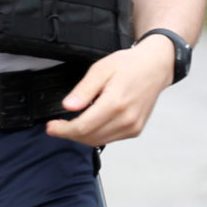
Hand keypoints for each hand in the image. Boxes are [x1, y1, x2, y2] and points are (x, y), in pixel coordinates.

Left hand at [45, 43, 175, 146]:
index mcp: (115, 102)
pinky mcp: (135, 130)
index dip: (63, 130)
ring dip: (82, 136)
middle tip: (57, 126)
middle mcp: (126, 119)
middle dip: (69, 134)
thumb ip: (84, 89)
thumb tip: (68, 106)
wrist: (155, 67)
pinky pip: (109, 139)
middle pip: (89, 137)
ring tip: (72, 124)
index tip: (50, 127)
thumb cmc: (129, 65)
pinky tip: (92, 122)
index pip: (83, 127)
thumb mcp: (101, 68)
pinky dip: (96, 134)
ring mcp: (132, 127)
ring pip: (98, 141)